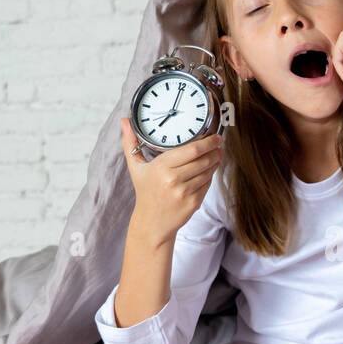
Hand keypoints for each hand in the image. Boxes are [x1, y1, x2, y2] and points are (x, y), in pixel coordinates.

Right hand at [119, 117, 222, 242]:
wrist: (152, 222)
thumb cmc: (145, 191)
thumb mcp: (136, 167)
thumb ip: (130, 142)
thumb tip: (124, 121)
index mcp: (161, 167)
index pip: (191, 150)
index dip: (207, 142)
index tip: (214, 137)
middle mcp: (173, 179)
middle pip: (203, 159)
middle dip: (215, 150)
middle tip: (219, 144)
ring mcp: (185, 192)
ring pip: (208, 171)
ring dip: (215, 162)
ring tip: (216, 155)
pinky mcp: (194, 202)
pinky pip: (208, 184)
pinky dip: (210, 175)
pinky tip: (209, 170)